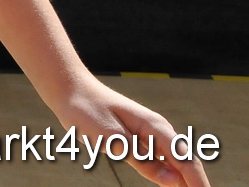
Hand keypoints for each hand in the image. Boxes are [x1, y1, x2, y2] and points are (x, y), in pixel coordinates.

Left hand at [54, 77, 209, 185]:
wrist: (69, 90)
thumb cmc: (87, 110)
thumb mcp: (111, 137)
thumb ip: (141, 160)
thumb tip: (173, 181)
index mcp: (154, 127)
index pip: (185, 160)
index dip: (198, 182)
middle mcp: (156, 130)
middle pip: (184, 162)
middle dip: (195, 183)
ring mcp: (148, 135)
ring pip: (173, 162)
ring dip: (183, 180)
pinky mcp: (137, 140)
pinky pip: (158, 160)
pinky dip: (167, 174)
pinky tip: (171, 183)